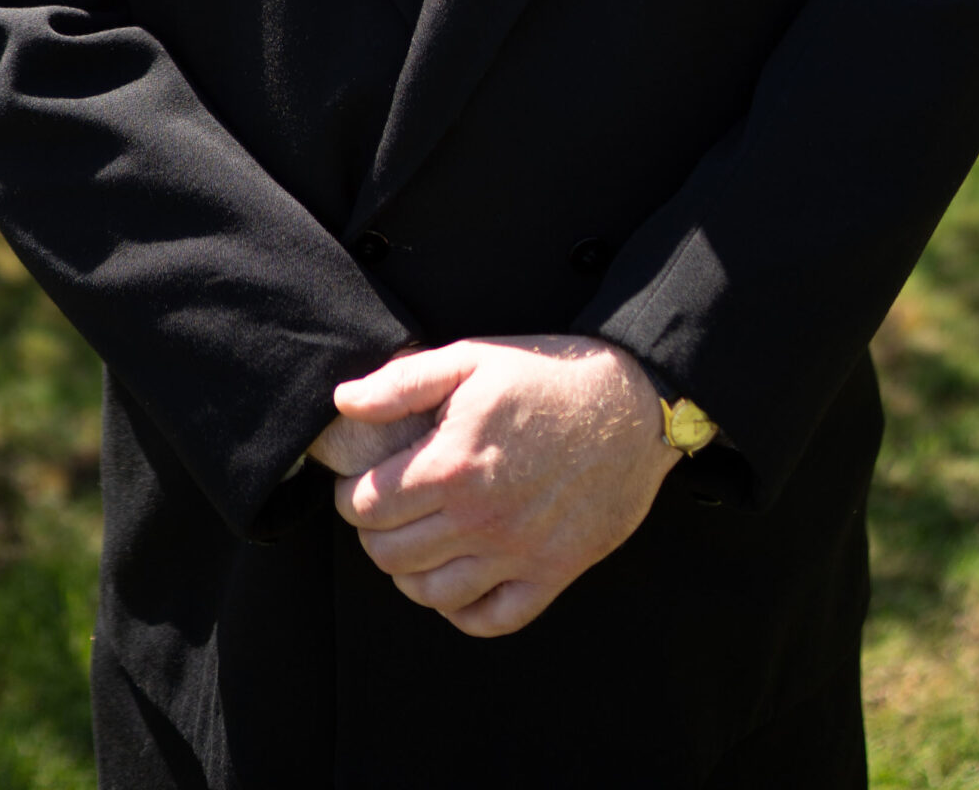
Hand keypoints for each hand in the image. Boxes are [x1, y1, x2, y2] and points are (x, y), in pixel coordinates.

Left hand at [327, 335, 674, 637]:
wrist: (633, 403)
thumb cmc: (550, 376)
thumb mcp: (472, 358)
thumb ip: (402, 383)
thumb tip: (345, 402)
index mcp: (453, 466)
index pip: (367, 506)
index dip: (351, 494)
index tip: (359, 483)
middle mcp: (481, 520)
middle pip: (391, 554)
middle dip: (373, 533)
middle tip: (384, 510)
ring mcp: (518, 553)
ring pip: (431, 593)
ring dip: (408, 574)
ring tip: (414, 543)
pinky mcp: (553, 573)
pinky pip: (492, 618)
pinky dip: (463, 611)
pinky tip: (457, 582)